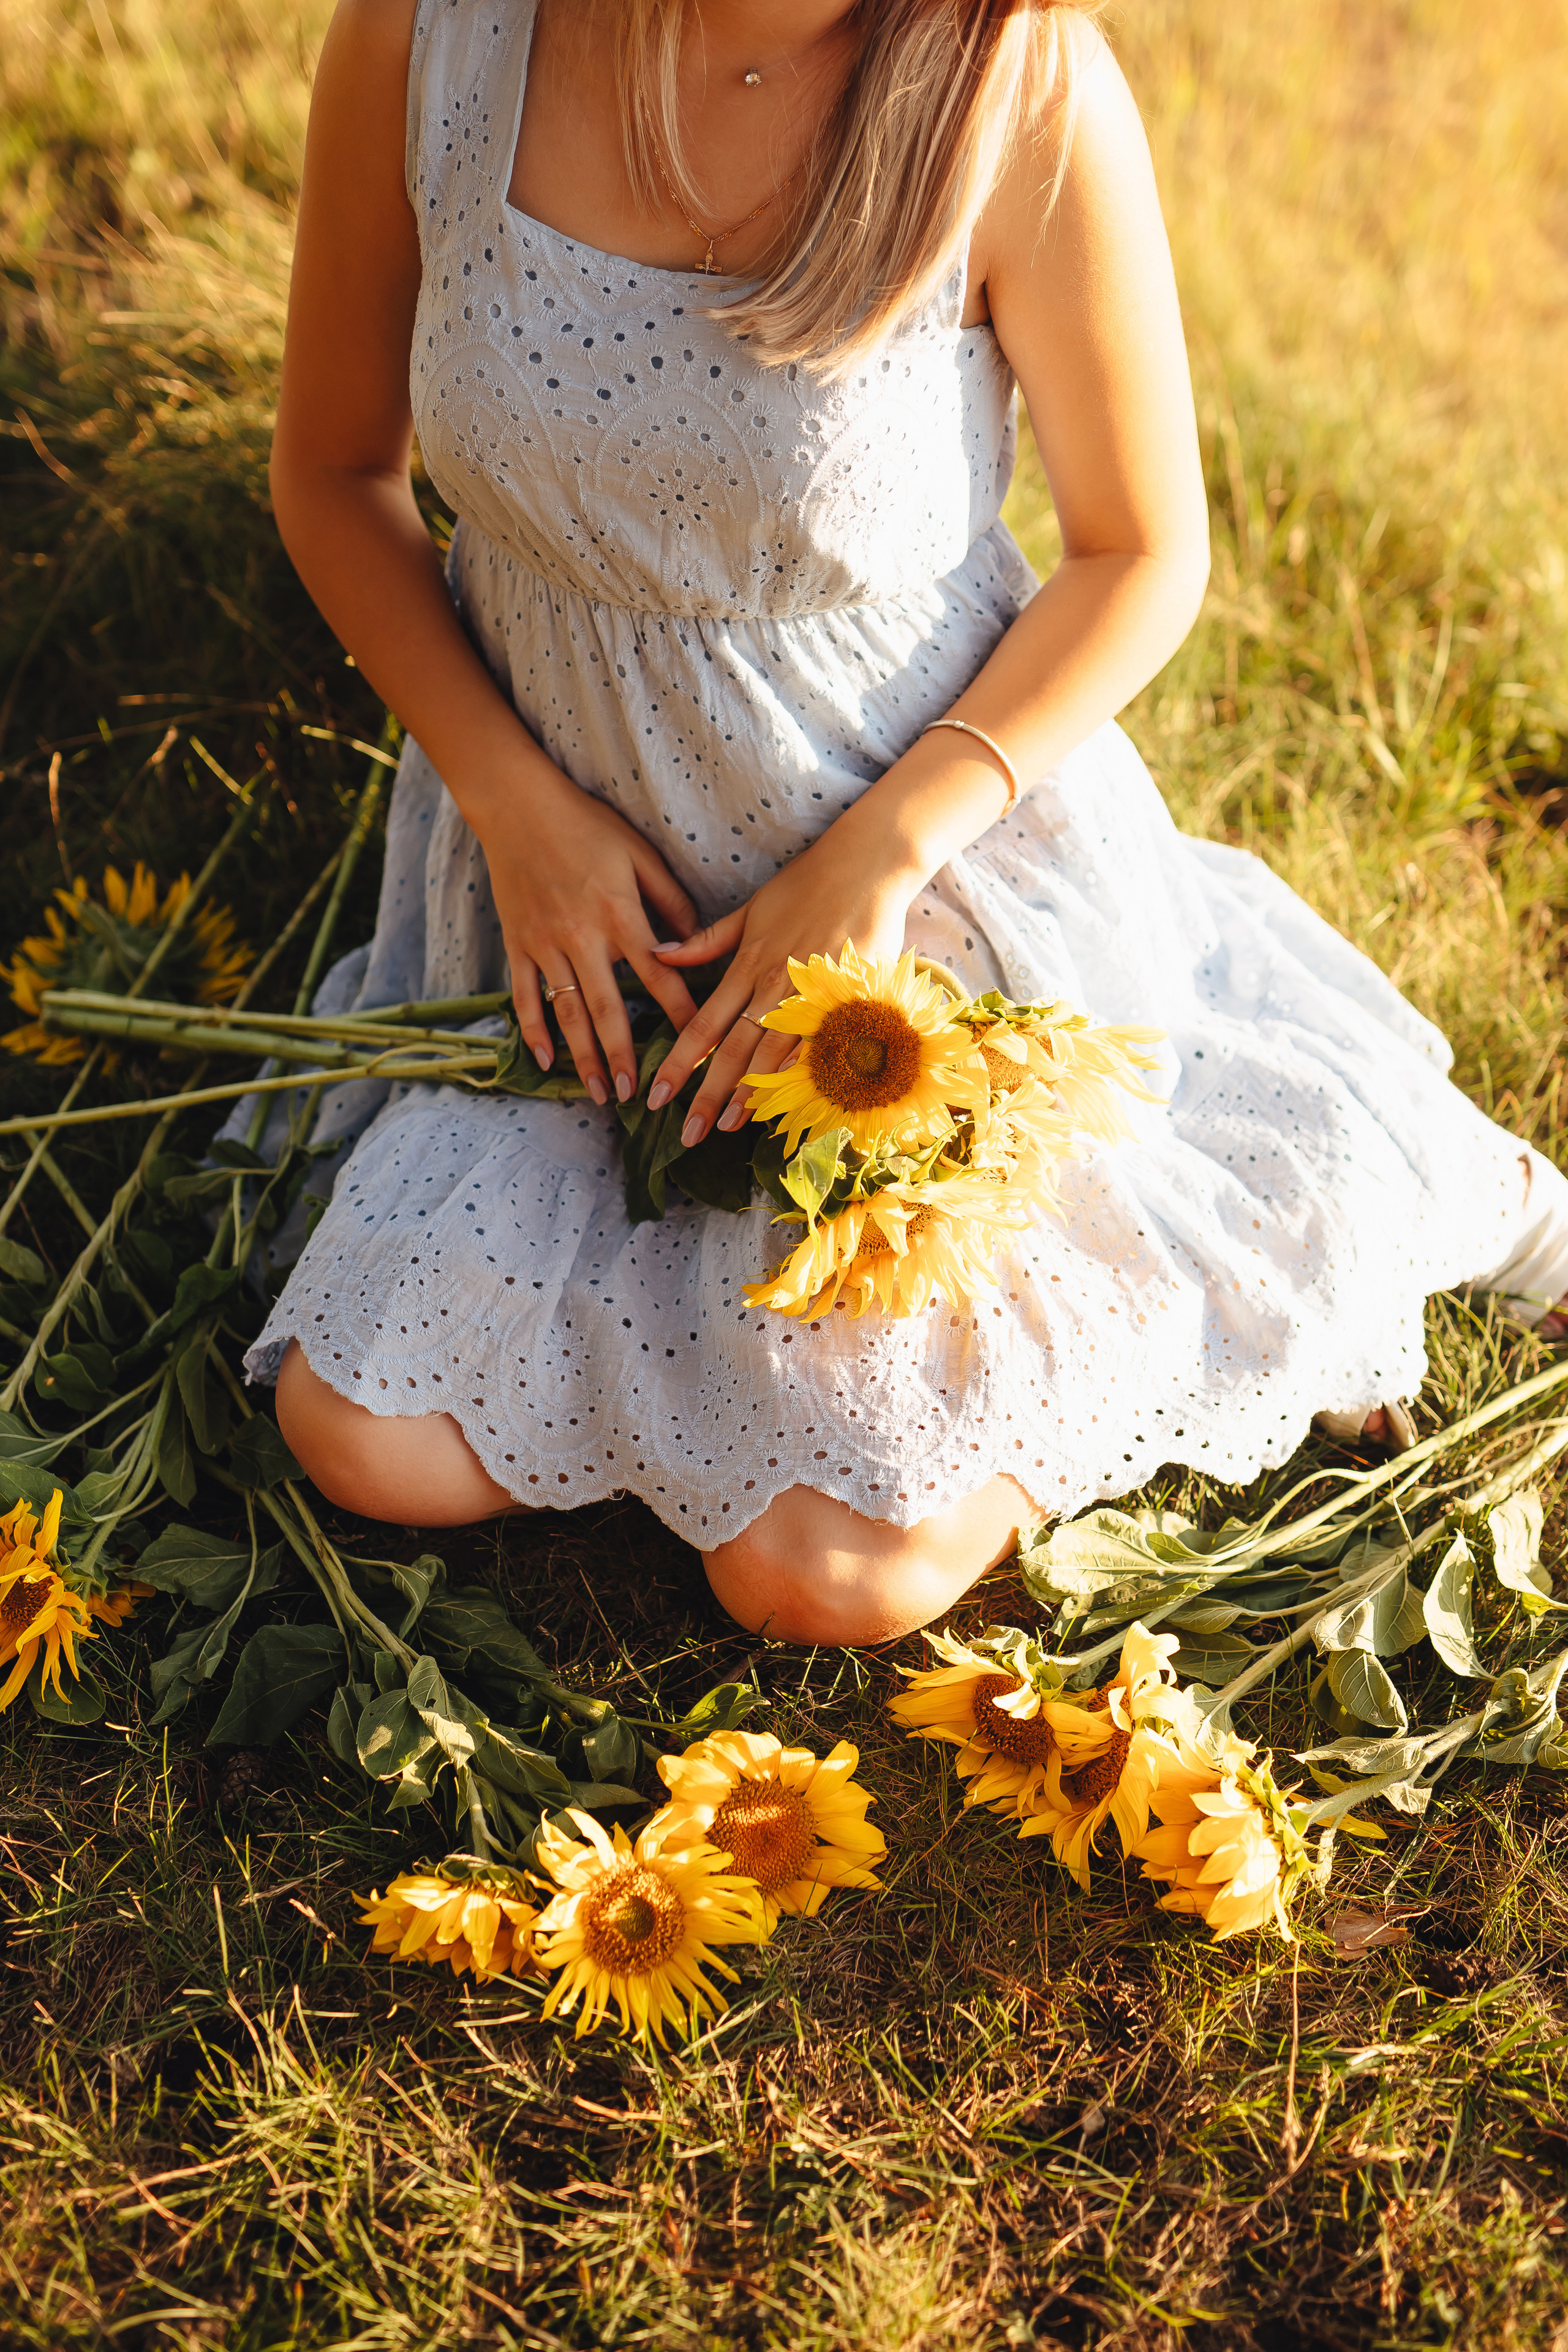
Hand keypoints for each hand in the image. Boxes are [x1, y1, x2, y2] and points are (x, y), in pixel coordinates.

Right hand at [479, 763, 700, 1104]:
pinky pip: (525, 997)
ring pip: (566, 1013)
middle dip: (622, 1056)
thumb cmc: (586, 825)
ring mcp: (545, 945)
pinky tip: (545, 1062)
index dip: (680, 1015)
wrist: (517, 806)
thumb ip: (670, 899)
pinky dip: (533, 1031)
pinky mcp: (518, 944)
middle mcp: (582, 938)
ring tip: (597, 1093)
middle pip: (607, 1010)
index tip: (697, 1048)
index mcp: (620, 915)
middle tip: (634, 1095)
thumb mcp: (640, 853)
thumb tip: (694, 941)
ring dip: (582, 1057)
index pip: (659, 977)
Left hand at [646, 828, 922, 1144]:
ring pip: (774, 1054)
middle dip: (707, 1095)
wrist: (863, 868)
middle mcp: (773, 986)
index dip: (678, 1064)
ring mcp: (811, 996)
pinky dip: (803, 1072)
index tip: (657, 1096)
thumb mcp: (748, 909)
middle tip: (688, 1134)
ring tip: (729, 1127)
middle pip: (733, 1051)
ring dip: (750, 1093)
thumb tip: (658, 954)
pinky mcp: (847, 999)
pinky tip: (789, 1100)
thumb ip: (706, 941)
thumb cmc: (804, 885)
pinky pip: (821, 1044)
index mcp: (746, 966)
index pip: (703, 1025)